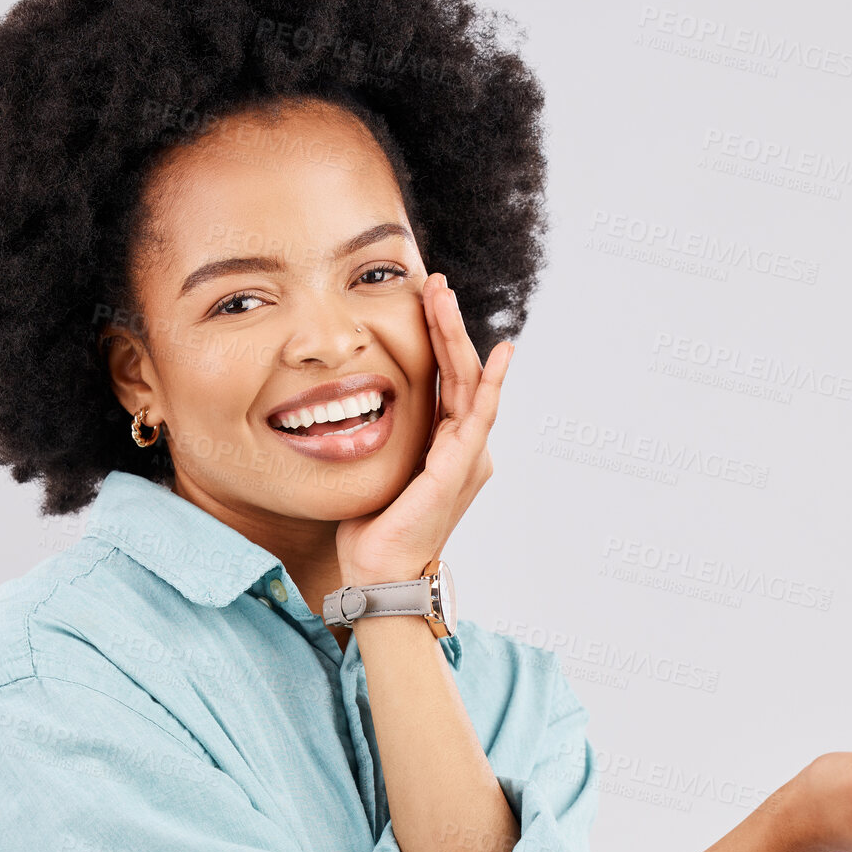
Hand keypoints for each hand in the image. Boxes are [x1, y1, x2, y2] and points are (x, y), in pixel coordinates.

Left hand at [335, 272, 511, 581]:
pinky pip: (479, 415)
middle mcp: (463, 447)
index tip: (423, 299)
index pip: (445, 379)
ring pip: (469, 382)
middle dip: (447, 324)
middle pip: (461, 372)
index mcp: (444, 445)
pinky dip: (491, 384)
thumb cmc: (372, 528)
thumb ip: (384, 438)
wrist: (378, 570)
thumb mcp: (377, 468)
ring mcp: (466, 457)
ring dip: (458, 337)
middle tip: (436, 282)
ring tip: (446, 297)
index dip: (436, 337)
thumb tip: (353, 413)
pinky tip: (498, 355)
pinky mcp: (460, 468)